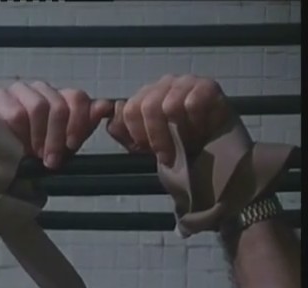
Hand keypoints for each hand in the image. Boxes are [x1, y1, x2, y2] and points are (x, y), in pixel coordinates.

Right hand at [0, 81, 112, 169]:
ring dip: (38, 137)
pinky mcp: (0, 98)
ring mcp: (20, 90)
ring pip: (38, 107)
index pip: (77, 97)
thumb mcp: (65, 144)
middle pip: (58, 105)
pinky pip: (17, 113)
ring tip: (34, 154)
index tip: (72, 145)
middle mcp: (42, 89)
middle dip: (56, 137)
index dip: (78, 122)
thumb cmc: (37, 153)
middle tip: (51, 159)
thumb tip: (105, 106)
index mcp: (61, 97)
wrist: (5, 165)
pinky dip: (21, 134)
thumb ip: (84, 126)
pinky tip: (18, 145)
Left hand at [106, 75, 235, 165]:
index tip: (148, 152)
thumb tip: (114, 108)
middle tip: (169, 156)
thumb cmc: (178, 153)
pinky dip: (197, 124)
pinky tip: (204, 131)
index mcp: (144, 97)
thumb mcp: (142, 147)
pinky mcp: (208, 86)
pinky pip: (193, 103)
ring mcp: (186, 83)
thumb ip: (122, 130)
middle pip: (147, 107)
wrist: (216, 163)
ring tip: (189, 142)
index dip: (137, 135)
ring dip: (180, 134)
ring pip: (170, 106)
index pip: (129, 109)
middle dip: (157, 138)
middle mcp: (163, 85)